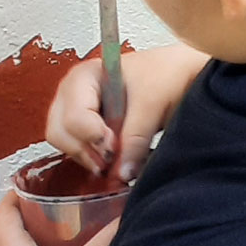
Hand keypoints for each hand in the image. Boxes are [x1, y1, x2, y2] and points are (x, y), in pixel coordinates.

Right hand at [46, 43, 203, 182]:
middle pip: (60, 133)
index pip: (73, 116)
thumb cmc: (169, 73)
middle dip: (85, 150)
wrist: (185, 74)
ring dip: (89, 157)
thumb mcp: (153, 102)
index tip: (114, 144)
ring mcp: (79, 112)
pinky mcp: (89, 129)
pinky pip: (78, 150)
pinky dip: (94, 159)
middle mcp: (75, 94)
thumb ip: (135, 137)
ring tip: (116, 159)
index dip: (92, 136)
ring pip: (65, 145)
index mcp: (85, 76)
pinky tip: (115, 160)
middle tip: (113, 158)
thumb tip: (121, 172)